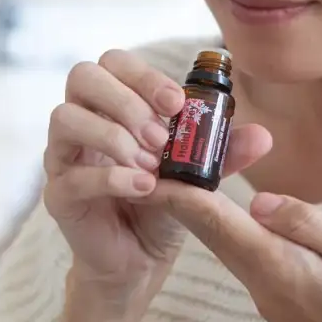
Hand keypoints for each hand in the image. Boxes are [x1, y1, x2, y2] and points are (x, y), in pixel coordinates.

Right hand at [43, 49, 271, 307]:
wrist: (140, 259)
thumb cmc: (163, 202)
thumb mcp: (197, 174)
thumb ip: (224, 152)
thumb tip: (262, 136)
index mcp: (111, 103)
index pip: (113, 62)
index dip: (144, 75)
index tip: (177, 104)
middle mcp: (81, 120)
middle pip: (82, 76)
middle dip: (126, 101)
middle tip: (161, 137)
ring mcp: (63, 156)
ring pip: (65, 117)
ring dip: (114, 135)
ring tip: (151, 165)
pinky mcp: (59, 194)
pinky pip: (72, 174)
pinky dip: (112, 177)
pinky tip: (144, 188)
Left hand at [150, 182, 321, 321]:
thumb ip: (310, 228)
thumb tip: (261, 200)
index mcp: (284, 274)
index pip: (219, 226)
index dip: (182, 194)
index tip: (153, 166)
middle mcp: (269, 291)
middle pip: (215, 236)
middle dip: (186, 197)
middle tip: (163, 156)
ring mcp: (278, 302)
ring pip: (231, 248)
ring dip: (207, 213)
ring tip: (190, 172)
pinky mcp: (291, 307)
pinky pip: (252, 261)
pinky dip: (234, 231)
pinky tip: (235, 212)